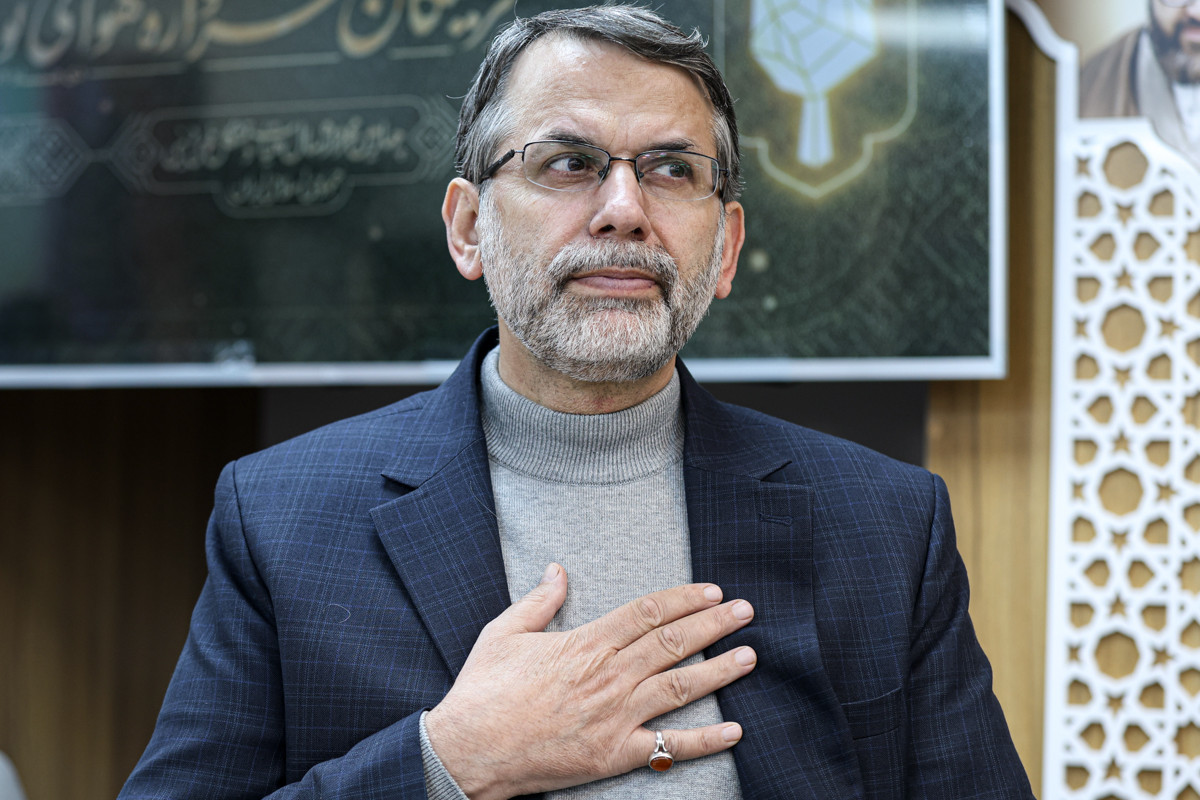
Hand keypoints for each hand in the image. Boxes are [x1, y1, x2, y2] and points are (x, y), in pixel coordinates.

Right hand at [425, 563, 756, 799]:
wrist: (469, 749)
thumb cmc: (483, 691)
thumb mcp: (504, 631)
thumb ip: (539, 600)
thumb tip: (557, 569)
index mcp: (586, 642)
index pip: (648, 612)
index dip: (684, 599)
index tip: (712, 592)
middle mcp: (608, 676)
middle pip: (673, 642)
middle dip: (714, 624)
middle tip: (747, 612)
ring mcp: (615, 716)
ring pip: (679, 686)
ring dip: (719, 670)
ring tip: (750, 656)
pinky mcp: (613, 753)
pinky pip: (667, 745)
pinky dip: (704, 739)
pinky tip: (734, 729)